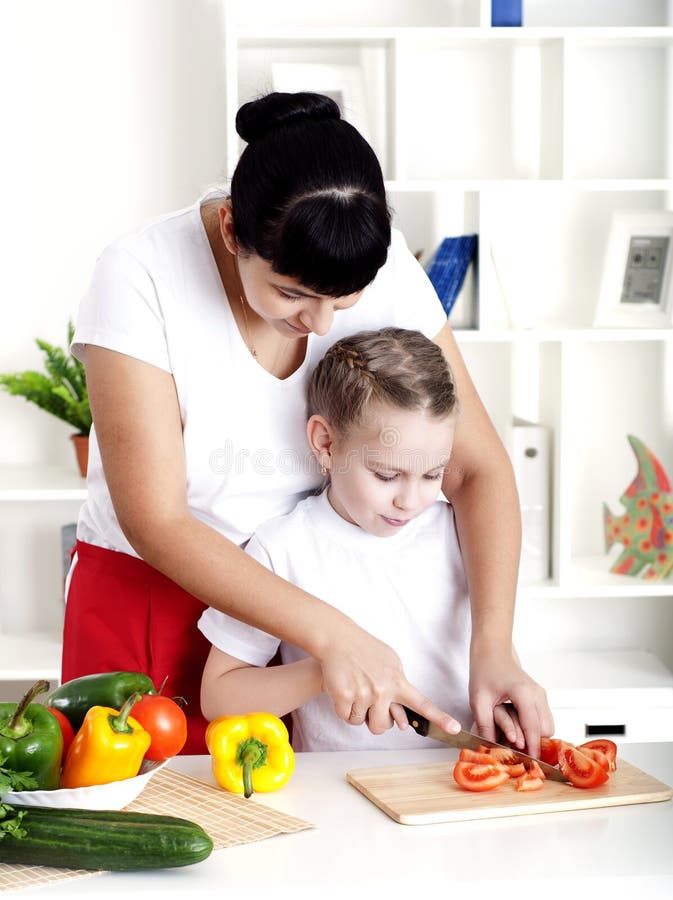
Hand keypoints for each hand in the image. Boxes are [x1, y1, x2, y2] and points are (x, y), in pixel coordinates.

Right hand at [316, 622, 461, 735]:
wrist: (339, 638)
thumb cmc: (365, 650)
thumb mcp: (390, 663)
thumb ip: (399, 688)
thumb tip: (403, 721)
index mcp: (398, 681)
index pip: (422, 704)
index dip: (439, 718)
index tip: (455, 729)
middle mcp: (383, 689)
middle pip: (383, 727)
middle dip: (376, 720)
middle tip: (369, 701)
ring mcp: (364, 694)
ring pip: (362, 723)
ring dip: (358, 713)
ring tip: (355, 690)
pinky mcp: (345, 696)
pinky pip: (347, 717)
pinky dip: (343, 709)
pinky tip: (343, 689)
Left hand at [469, 643, 553, 758]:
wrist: (492, 650)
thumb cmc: (484, 670)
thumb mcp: (478, 700)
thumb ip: (485, 724)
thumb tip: (491, 748)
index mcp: (524, 693)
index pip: (534, 728)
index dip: (532, 749)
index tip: (530, 765)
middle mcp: (538, 694)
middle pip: (546, 730)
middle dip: (534, 744)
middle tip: (517, 753)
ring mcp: (541, 694)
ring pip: (548, 725)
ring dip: (535, 736)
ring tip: (516, 742)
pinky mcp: (540, 696)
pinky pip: (544, 718)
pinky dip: (534, 727)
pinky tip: (519, 730)